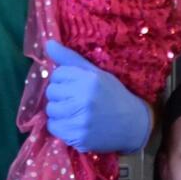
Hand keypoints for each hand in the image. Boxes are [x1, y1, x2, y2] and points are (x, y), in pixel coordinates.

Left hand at [43, 39, 153, 153]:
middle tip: (76, 99)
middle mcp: (84, 98)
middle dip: (60, 95)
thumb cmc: (113, 95)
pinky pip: (54, 127)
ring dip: (59, 111)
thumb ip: (70, 58)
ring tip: (75, 112)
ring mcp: (80, 119)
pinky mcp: (78, 137)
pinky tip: (74, 123)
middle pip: (51, 92)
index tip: (75, 85)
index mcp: (89, 80)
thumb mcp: (96, 73)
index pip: (57, 74)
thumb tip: (47, 43)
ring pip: (50, 110)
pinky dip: (60, 126)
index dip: (64, 79)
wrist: (132, 124)